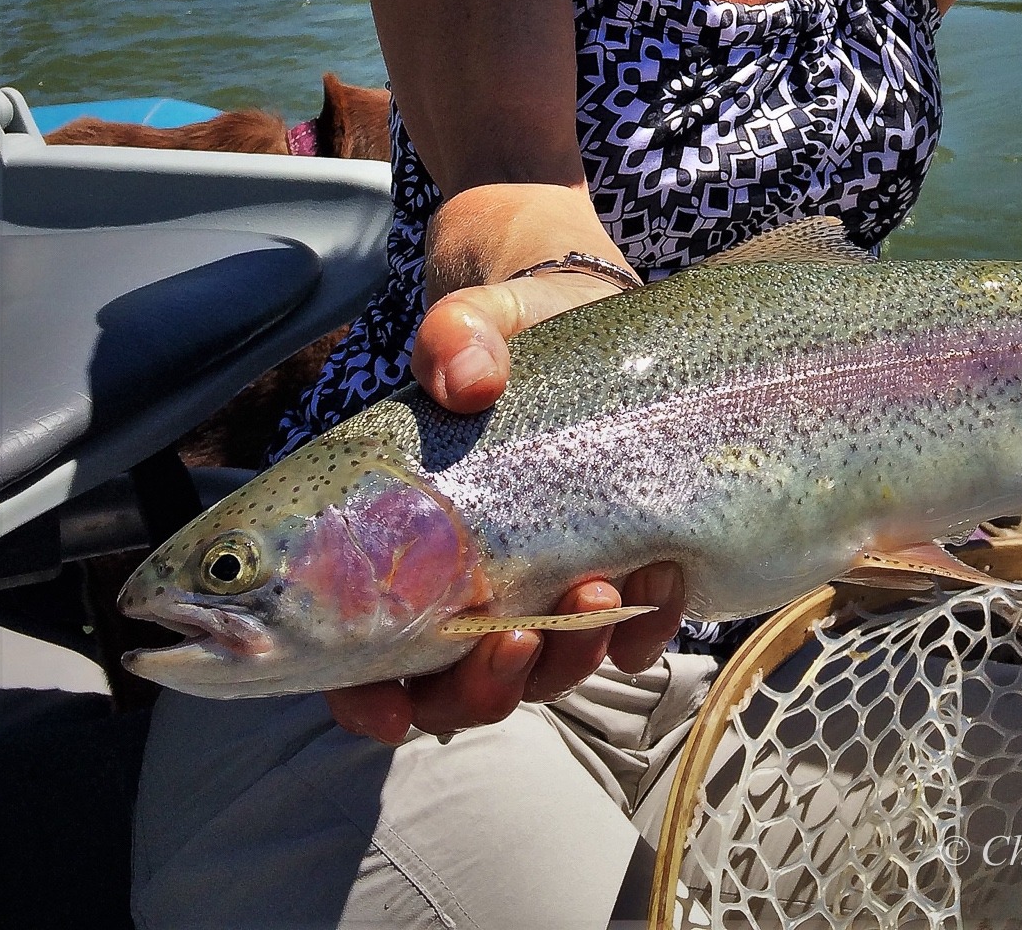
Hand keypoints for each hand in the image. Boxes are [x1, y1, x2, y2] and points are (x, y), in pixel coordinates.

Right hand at [326, 267, 686, 743]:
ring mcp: (542, 588)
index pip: (360, 661)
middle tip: (519, 635)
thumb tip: (466, 378)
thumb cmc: (505, 333)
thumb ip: (456, 337)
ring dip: (569, 658)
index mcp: (400, 547)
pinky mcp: (614, 574)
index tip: (392, 708)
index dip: (365, 701)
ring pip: (544, 675)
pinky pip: (628, 637)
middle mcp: (467, 587)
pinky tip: (660, 574)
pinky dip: (642, 626)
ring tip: (597, 591)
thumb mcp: (475, 323)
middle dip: (488, 687)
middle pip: (456, 690)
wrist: (584, 314)